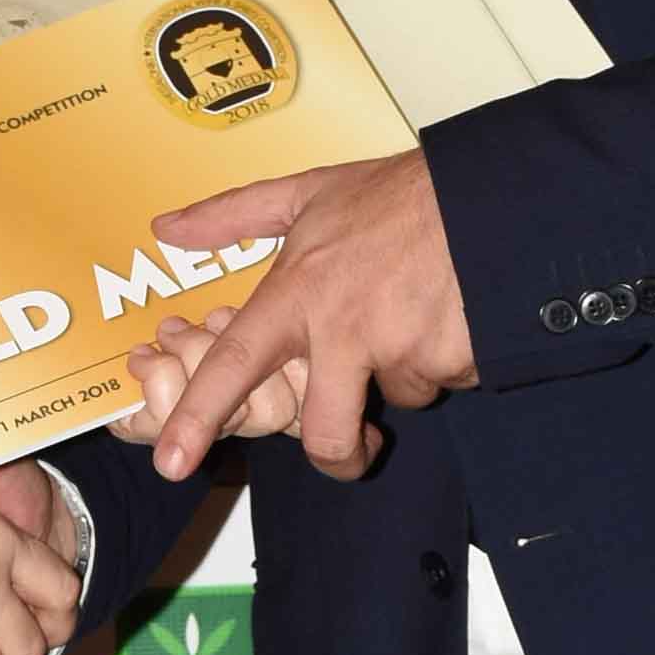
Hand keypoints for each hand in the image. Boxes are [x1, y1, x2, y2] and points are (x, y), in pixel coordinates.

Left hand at [142, 154, 477, 484]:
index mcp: (299, 292)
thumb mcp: (307, 193)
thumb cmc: (393, 195)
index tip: (172, 463)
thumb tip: (166, 229)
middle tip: (358, 443)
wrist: (489, 190)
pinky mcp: (458, 358)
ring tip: (418, 310)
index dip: (199, 417)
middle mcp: (345, 327)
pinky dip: (452, 356)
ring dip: (408, 370)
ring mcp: (404, 347)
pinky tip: (452, 311)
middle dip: (343, 455)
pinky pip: (449, 380)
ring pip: (400, 397)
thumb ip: (232, 217)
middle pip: (328, 433)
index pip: (236, 364)